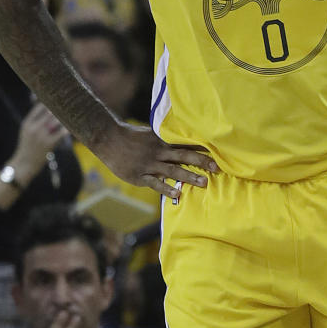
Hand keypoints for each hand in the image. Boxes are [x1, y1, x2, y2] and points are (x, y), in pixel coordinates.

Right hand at [11, 101, 68, 183]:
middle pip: (49, 112)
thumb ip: (35, 121)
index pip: (39, 107)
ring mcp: (41, 136)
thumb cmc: (28, 146)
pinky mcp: (49, 144)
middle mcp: (34, 128)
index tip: (58, 97)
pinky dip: (67, 128)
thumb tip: (48, 110)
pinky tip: (72, 125)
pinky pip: (61, 133)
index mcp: (27, 123)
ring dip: (64, 117)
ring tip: (73, 112)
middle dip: (59, 107)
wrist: (25, 164)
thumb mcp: (26, 132)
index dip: (49, 101)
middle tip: (70, 103)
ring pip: (56, 121)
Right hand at [96, 122, 218, 201]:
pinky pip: (155, 183)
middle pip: (183, 156)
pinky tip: (177, 194)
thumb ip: (165, 139)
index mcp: (162, 141)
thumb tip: (182, 140)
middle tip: (217, 167)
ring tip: (204, 182)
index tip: (218, 150)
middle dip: (201, 161)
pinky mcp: (140, 176)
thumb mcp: (149, 134)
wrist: (108, 139)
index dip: (201, 147)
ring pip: (173, 170)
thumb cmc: (130, 137)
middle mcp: (159, 152)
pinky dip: (166, 188)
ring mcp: (150, 164)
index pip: (185, 143)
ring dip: (189, 176)